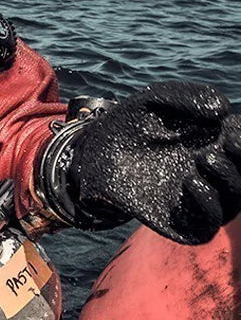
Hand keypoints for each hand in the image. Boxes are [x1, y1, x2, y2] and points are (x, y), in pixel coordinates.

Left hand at [71, 82, 240, 244]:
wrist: (94, 153)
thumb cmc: (130, 123)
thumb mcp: (156, 100)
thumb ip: (188, 97)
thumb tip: (222, 111)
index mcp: (216, 144)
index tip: (231, 127)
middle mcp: (213, 173)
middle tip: (225, 143)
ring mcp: (199, 198)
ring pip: (235, 200)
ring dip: (230, 179)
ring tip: (204, 157)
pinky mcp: (182, 220)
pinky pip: (210, 222)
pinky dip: (209, 203)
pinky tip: (191, 181)